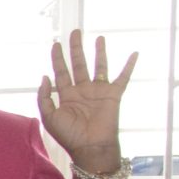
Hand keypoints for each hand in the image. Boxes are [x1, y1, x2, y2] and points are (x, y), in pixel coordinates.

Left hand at [38, 29, 136, 165]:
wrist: (90, 147)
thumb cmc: (69, 135)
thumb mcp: (49, 116)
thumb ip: (44, 97)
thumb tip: (45, 77)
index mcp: (66, 95)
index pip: (61, 72)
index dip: (57, 58)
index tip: (55, 44)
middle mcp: (83, 90)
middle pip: (78, 64)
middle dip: (76, 48)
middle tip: (75, 32)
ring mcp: (99, 92)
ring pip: (99, 67)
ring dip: (99, 52)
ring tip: (99, 37)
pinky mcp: (114, 95)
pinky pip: (123, 77)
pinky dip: (129, 66)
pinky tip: (134, 54)